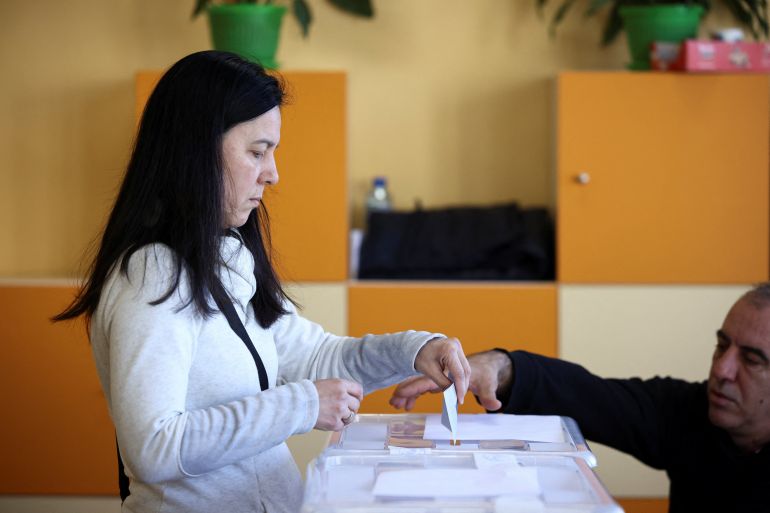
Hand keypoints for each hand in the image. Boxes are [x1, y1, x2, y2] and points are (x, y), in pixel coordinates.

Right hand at [313, 379, 362, 430]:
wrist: (298, 405)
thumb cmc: (308, 394)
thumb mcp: (326, 383)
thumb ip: (340, 389)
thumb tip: (351, 396)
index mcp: (340, 385)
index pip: (358, 390)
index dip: (358, 396)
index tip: (357, 399)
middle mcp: (343, 397)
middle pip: (356, 404)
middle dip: (351, 407)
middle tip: (343, 409)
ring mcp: (340, 411)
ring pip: (351, 416)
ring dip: (345, 416)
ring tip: (335, 415)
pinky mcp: (335, 423)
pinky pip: (343, 425)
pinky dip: (338, 424)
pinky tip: (330, 420)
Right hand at [391, 350, 511, 410]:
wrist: (483, 366)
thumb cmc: (484, 372)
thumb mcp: (488, 383)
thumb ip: (489, 395)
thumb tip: (495, 405)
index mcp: (452, 361)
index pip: (444, 379)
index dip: (437, 390)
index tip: (428, 403)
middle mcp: (442, 368)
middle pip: (424, 380)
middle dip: (409, 389)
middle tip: (396, 399)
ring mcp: (438, 374)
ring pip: (420, 384)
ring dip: (407, 393)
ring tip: (394, 403)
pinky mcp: (437, 380)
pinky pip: (422, 388)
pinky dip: (413, 395)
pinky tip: (405, 405)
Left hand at [412, 337, 470, 405]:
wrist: (417, 346)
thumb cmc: (421, 356)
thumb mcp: (430, 371)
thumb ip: (443, 382)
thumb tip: (453, 392)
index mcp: (449, 349)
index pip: (459, 373)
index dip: (460, 388)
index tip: (459, 400)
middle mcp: (456, 345)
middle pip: (465, 370)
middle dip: (463, 386)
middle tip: (459, 399)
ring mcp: (458, 346)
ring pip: (466, 368)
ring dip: (463, 382)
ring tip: (458, 394)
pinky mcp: (458, 349)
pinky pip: (462, 365)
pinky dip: (460, 375)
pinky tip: (457, 385)